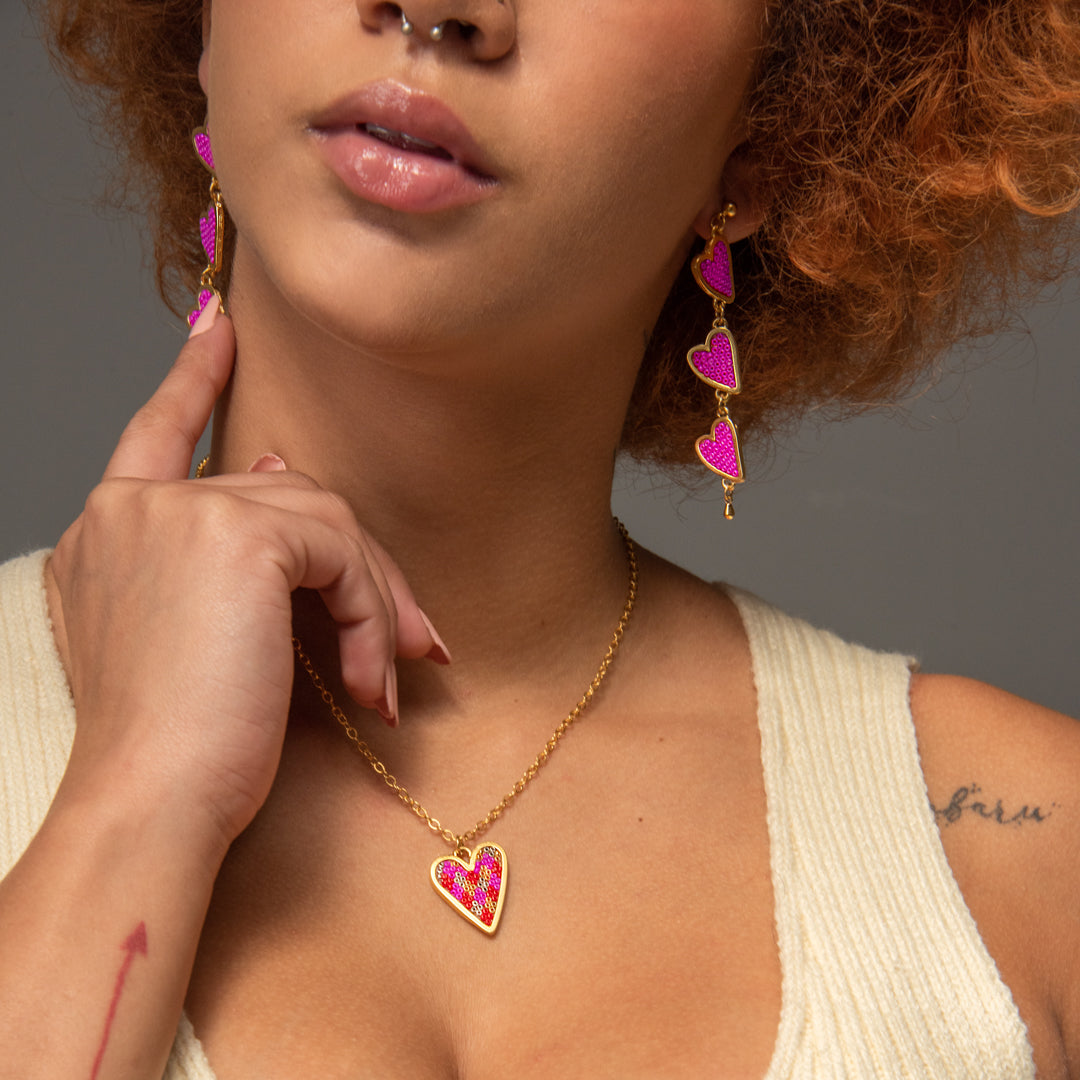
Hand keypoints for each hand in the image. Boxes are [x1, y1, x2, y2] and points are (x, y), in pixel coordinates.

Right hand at [47, 307, 446, 850]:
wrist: (149, 802)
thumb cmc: (174, 745)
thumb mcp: (194, 639)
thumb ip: (232, 552)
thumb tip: (289, 469)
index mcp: (111, 531)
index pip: (156, 431)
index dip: (192, 376)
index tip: (219, 324)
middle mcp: (136, 508)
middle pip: (288, 496)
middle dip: (360, 569)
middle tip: (413, 640)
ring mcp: (181, 514)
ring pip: (326, 524)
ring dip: (374, 605)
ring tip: (384, 679)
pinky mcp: (237, 536)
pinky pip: (343, 555)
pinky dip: (373, 617)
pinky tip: (368, 681)